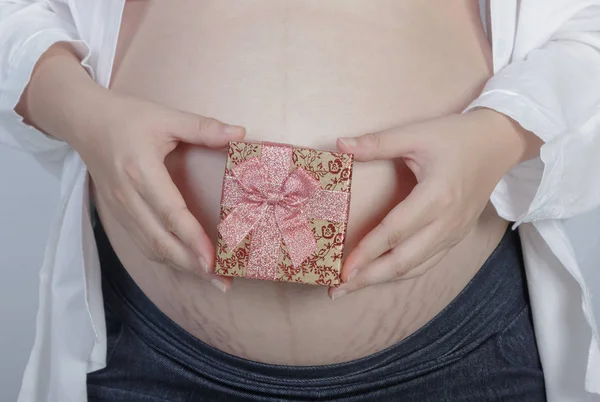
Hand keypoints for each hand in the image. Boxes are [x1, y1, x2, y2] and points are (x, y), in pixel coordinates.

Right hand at [16, 43, 244, 291]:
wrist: (83, 121)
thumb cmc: (126, 117)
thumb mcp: (166, 117)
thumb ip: (203, 128)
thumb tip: (240, 133)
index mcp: (141, 172)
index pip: (170, 213)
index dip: (192, 239)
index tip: (213, 260)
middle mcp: (128, 197)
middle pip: (160, 241)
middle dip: (191, 265)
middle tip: (221, 282)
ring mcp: (121, 209)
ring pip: (151, 247)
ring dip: (181, 266)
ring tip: (211, 279)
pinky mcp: (119, 214)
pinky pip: (143, 243)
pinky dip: (166, 257)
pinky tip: (187, 264)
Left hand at [329, 109, 541, 299]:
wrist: (500, 143)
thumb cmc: (456, 136)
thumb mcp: (416, 134)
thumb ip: (377, 143)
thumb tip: (339, 146)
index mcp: (436, 197)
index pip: (394, 232)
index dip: (366, 252)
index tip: (341, 270)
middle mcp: (446, 223)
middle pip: (403, 260)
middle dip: (368, 277)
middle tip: (337, 289)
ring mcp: (454, 233)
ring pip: (415, 267)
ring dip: (382, 279)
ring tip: (351, 287)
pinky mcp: (456, 236)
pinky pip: (426, 262)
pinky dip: (401, 272)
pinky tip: (381, 275)